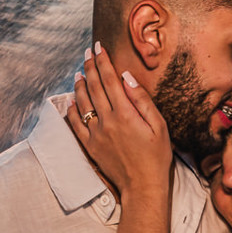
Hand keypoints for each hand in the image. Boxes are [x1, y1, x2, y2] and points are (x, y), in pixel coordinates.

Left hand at [66, 42, 171, 192]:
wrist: (142, 185)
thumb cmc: (156, 156)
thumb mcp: (158, 125)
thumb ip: (142, 100)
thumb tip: (126, 77)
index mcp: (124, 113)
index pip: (109, 80)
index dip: (103, 61)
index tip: (99, 47)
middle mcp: (106, 121)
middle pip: (94, 87)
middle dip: (90, 67)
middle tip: (87, 53)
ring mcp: (95, 134)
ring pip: (82, 102)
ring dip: (80, 85)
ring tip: (79, 72)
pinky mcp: (90, 146)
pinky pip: (76, 124)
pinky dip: (73, 109)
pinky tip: (72, 100)